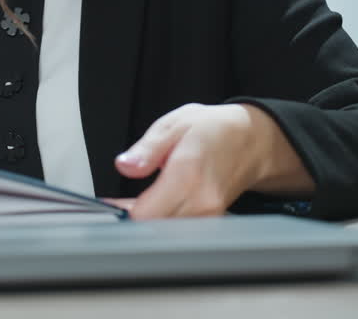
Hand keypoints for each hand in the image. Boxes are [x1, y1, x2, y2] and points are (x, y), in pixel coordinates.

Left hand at [114, 103, 311, 218]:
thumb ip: (147, 148)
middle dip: (130, 218)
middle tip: (117, 202)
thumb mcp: (174, 125)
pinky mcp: (211, 222)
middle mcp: (202, 201)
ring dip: (146, 222)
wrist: (250, 140)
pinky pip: (179, 231)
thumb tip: (125, 165)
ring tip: (134, 203)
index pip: (145, 213)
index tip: (107, 202)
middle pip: (153, 228)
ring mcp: (209, 215)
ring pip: (166, 232)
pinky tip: (154, 208)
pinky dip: (162, 223)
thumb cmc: (214, 129)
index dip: (121, 210)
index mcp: (189, 174)